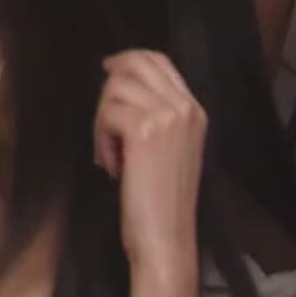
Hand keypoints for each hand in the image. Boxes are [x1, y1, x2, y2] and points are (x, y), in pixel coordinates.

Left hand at [94, 51, 206, 280]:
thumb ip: (155, 114)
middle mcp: (186, 107)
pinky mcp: (144, 130)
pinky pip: (106, 114)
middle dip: (109, 89)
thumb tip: (117, 83)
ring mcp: (168, 116)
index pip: (159, 60)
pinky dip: (100, 139)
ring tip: (111, 155)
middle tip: (104, 122)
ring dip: (102, 121)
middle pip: (134, 64)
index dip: (128, 60)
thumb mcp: (167, 147)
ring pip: (115, 89)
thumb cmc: (159, 198)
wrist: (165, 236)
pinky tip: (111, 164)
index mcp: (195, 110)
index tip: (109, 69)